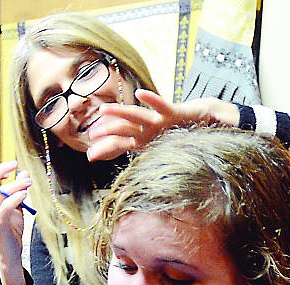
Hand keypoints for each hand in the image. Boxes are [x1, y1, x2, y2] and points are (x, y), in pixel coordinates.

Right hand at [0, 160, 31, 284]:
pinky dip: (16, 197)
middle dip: (4, 170)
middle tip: (18, 167)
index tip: (12, 166)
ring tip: (28, 183)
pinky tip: (24, 194)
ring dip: (16, 184)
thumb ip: (17, 191)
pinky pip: (6, 206)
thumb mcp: (15, 207)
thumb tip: (24, 174)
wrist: (10, 254)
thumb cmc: (11, 231)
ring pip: (0, 191)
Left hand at [85, 91, 239, 161]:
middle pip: (123, 129)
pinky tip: (141, 94)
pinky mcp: (171, 113)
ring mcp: (158, 120)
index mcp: (143, 139)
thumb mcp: (161, 153)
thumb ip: (149, 163)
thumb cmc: (180, 138)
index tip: (89, 156)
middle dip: (106, 132)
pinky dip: (152, 100)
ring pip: (136, 116)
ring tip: (104, 109)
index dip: (105, 149)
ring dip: (120, 112)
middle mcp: (147, 128)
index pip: (120, 144)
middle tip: (91, 135)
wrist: (200, 121)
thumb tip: (138, 185)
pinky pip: (161, 106)